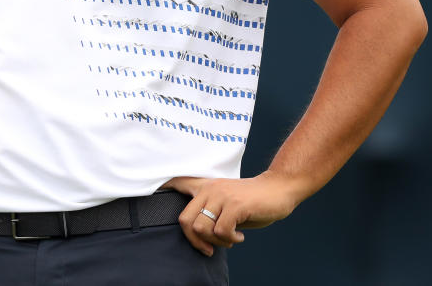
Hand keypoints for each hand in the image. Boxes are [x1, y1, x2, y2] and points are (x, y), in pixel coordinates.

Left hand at [161, 172, 302, 256]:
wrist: (279, 189)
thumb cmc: (253, 201)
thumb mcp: (227, 203)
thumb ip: (211, 213)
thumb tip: (197, 234)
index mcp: (205, 187)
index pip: (177, 183)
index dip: (161, 187)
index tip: (151, 190)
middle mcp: (209, 189)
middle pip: (186, 220)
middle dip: (196, 241)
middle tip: (211, 248)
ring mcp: (221, 196)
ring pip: (202, 228)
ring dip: (216, 242)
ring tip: (230, 239)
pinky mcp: (234, 205)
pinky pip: (220, 231)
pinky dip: (230, 240)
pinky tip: (240, 236)